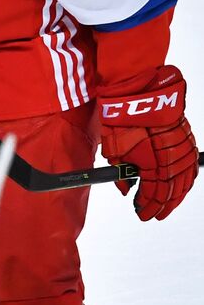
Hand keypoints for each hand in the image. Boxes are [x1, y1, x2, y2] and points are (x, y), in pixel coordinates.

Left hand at [98, 64, 197, 220]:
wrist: (138, 91)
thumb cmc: (123, 117)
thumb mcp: (114, 150)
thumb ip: (121, 174)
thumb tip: (125, 188)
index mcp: (153, 165)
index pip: (154, 194)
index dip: (148, 205)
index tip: (142, 212)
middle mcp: (172, 160)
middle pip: (171, 191)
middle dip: (162, 205)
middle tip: (155, 214)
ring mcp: (182, 149)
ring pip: (185, 180)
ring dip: (177, 195)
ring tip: (168, 204)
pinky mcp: (187, 139)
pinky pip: (191, 166)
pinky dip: (187, 178)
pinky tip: (182, 185)